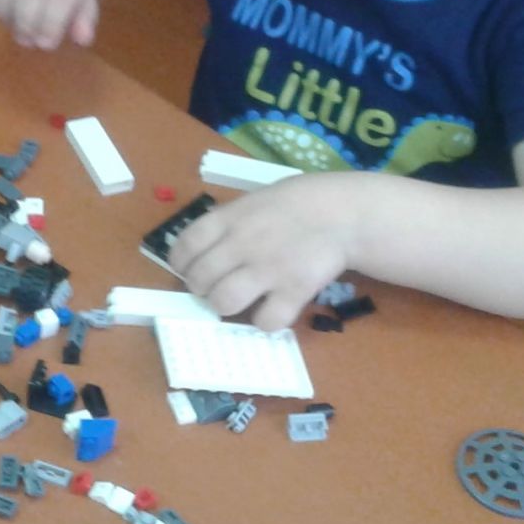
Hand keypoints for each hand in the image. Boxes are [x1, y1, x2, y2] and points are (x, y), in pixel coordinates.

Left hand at [167, 175, 353, 330]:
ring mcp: (268, 268)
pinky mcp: (295, 290)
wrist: (343, 212)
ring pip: (223, 302)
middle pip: (199, 280)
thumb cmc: (295, 204)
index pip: (184, 247)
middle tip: (214, 288)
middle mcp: (242, 244)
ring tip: (236, 301)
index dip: (180, 264)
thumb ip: (226, 223)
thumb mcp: (252, 202)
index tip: (187, 270)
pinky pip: (266, 320)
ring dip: (224, 306)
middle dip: (201, 289)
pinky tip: (270, 309)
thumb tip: (198, 248)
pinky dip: (264, 321)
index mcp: (228, 219)